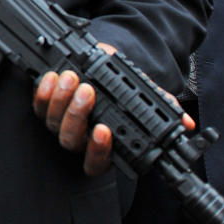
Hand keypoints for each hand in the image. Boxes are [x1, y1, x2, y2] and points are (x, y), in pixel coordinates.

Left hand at [32, 43, 194, 176]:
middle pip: (70, 139)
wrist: (102, 62)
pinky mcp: (44, 106)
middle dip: (77, 115)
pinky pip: (38, 106)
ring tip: (72, 78)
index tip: (104, 130)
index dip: (98, 150)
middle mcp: (79, 138)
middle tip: (88, 91)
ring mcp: (60, 122)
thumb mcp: (143, 93)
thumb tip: (186, 123)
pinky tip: (52, 78)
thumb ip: (162, 106)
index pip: (97, 161)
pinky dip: (43, 92)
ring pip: (53, 123)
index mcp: (103, 145)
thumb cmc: (123, 85)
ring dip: (61, 100)